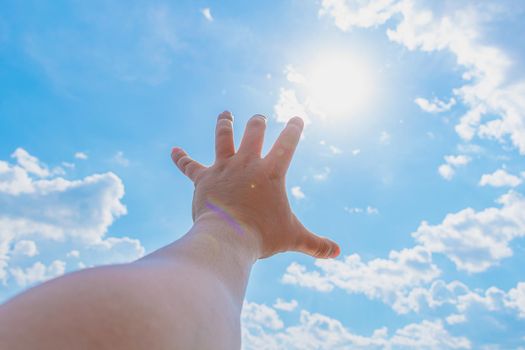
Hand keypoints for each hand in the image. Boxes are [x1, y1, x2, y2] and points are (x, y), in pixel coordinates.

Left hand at [171, 111, 339, 258]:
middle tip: (259, 119)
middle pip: (254, 131)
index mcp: (271, 172)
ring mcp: (223, 168)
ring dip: (224, 124)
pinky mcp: (203, 179)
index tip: (297, 118)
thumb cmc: (263, 237)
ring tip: (225, 114)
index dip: (294, 128)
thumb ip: (316, 244)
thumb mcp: (293, 238)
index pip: (287, 142)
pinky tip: (174, 151)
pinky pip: (189, 165)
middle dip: (258, 122)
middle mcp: (247, 163)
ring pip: (223, 137)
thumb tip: (338, 253)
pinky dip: (181, 158)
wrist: (227, 239)